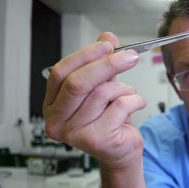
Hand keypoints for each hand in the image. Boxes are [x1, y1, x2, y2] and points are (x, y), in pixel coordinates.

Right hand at [43, 32, 146, 168]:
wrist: (120, 150)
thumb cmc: (108, 119)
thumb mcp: (102, 86)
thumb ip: (101, 63)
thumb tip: (106, 37)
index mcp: (52, 104)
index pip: (61, 73)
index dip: (85, 55)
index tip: (107, 45)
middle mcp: (57, 120)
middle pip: (78, 83)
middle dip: (107, 64)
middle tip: (129, 56)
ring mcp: (74, 133)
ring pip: (102, 93)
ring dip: (123, 88)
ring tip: (129, 93)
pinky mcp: (96, 140)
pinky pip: (119, 106)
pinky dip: (135, 100)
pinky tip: (136, 104)